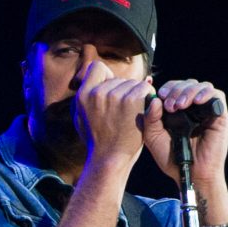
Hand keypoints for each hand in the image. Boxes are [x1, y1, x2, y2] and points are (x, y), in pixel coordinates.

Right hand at [75, 61, 155, 175]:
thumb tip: (90, 81)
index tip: (112, 92)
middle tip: (123, 112)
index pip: (97, 67)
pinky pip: (144, 89)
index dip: (107, 77)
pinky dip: (147, 99)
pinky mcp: (131, 101)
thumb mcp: (80, 118)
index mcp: (83, 95)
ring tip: (131, 115)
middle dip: (123, 91)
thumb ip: (85, 98)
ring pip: (133, 83)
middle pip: (119, 78)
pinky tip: (142, 112)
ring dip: (136, 96)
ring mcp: (114, 95)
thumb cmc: (98, 141)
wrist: (110, 159)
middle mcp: (97, 92)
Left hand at [142, 79, 227, 185]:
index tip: (161, 95)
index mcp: (178, 110)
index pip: (175, 87)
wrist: (191, 174)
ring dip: (189, 91)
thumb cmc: (172, 159)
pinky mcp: (220, 116)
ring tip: (181, 106)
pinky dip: (206, 94)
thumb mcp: (154, 138)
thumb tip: (155, 99)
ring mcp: (207, 111)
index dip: (168, 87)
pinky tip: (197, 102)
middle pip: (188, 84)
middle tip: (171, 105)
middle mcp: (193, 108)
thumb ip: (150, 119)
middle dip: (177, 90)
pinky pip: (217, 96)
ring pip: (202, 86)